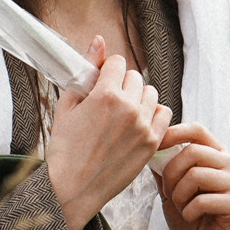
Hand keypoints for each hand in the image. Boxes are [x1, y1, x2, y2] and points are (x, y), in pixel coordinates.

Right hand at [45, 38, 170, 229]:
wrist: (71, 188)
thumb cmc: (64, 149)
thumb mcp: (67, 105)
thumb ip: (86, 71)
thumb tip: (98, 40)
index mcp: (105, 95)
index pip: (117, 63)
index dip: (107, 72)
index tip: (100, 84)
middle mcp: (129, 108)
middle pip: (135, 77)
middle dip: (122, 84)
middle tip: (108, 103)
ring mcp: (143, 126)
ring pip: (152, 94)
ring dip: (139, 99)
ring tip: (122, 115)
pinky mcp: (152, 143)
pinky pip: (165, 114)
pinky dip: (154, 115)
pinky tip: (138, 124)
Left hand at [156, 122, 229, 229]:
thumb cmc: (191, 217)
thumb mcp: (171, 189)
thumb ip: (164, 167)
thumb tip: (151, 145)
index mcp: (217, 154)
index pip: (197, 130)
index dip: (173, 133)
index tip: (155, 146)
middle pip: (192, 152)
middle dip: (171, 175)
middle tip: (169, 194)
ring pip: (196, 175)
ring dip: (179, 196)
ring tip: (182, 207)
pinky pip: (202, 200)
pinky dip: (188, 212)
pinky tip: (192, 218)